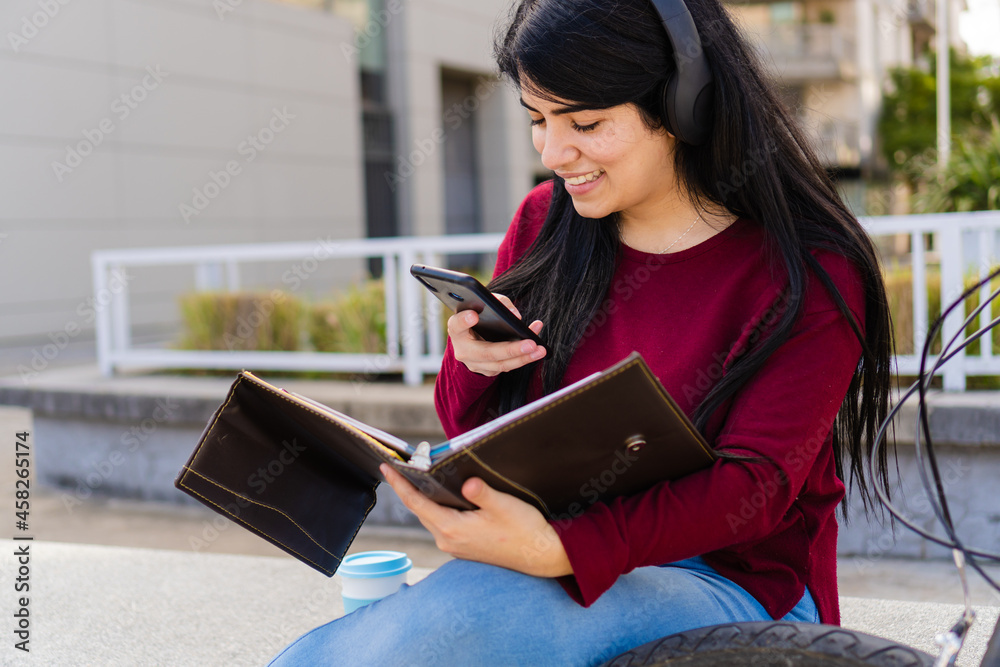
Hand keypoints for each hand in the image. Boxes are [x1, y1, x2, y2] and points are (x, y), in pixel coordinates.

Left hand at [379, 463, 571, 577]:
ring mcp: (455, 546)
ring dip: (422, 499)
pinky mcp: (464, 547)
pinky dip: (436, 509)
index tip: (385, 467)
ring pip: (430, 517)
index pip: (416, 503)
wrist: (541, 555)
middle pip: (419, 510)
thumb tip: (467, 482)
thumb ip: (482, 493)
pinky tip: (442, 497)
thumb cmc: (525, 531)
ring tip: (416, 478)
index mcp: (452, 529)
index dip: (399, 484)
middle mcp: (448, 540)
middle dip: (407, 489)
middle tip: (398, 467)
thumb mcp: (504, 506)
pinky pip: (441, 524)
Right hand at [449, 294, 545, 376]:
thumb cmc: (478, 316)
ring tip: (540, 349)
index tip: (473, 315)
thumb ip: (497, 303)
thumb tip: (515, 316)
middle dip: (511, 349)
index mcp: (457, 331)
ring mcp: (476, 364)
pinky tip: (538, 349)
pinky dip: (525, 357)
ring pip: (501, 364)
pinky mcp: (489, 371)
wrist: (471, 338)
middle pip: (487, 352)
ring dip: (524, 358)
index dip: (463, 321)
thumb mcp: (483, 305)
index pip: (456, 326)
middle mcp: (464, 351)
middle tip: (531, 343)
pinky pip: (509, 366)